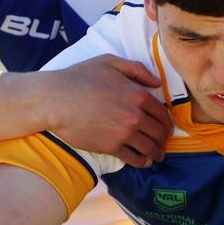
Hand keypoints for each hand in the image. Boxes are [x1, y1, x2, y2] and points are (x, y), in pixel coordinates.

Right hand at [45, 55, 172, 166]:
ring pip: (149, 147)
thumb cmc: (80, 77)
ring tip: (157, 156)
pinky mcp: (111, 147)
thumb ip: (137, 69)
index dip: (167, 122)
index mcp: (138, 94)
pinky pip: (134, 158)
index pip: (162, 112)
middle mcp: (135, 115)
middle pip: (158, 132)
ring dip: (156, 153)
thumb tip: (157, 82)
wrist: (56, 99)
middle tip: (163, 143)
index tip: (166, 128)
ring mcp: (124, 133)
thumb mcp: (110, 62)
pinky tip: (144, 162)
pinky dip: (142, 162)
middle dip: (163, 139)